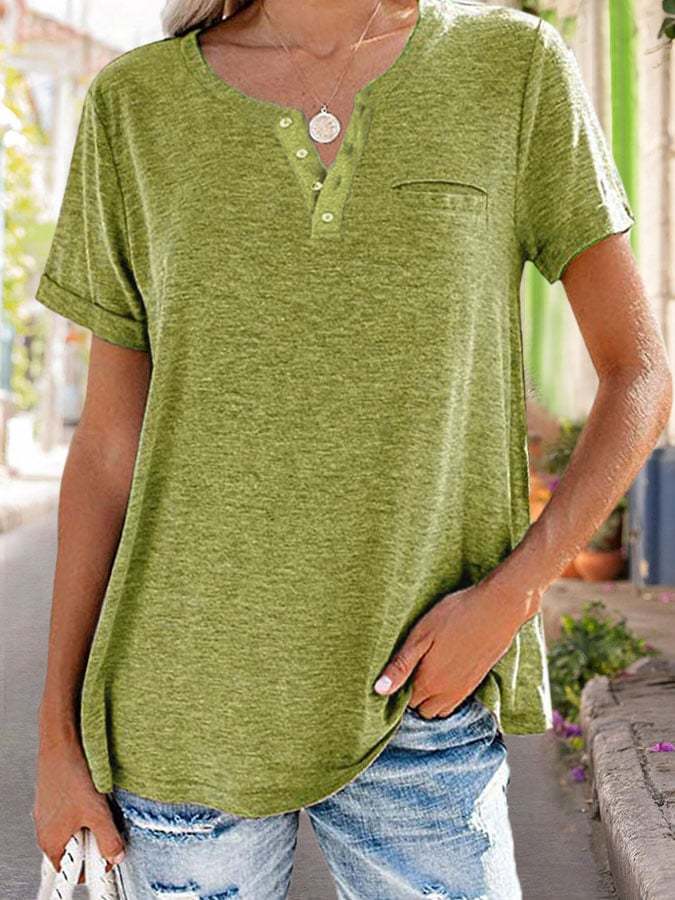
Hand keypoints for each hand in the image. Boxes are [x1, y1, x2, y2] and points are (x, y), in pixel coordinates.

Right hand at [33, 727, 125, 878]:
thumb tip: (116, 854)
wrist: (62, 744)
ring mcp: (50, 814)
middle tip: (105, 823)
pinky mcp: (55, 799)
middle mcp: (47, 831)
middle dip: (95, 839)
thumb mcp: (97, 813)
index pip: (74, 870)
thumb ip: (109, 839)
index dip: (96, 863)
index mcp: (51, 842)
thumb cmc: (70, 775)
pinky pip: (74, 812)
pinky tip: (92, 792)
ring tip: (98, 803)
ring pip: (77, 828)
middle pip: (77, 848)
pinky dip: (86, 807)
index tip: (110, 853)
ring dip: (92, 821)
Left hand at [372, 578, 534, 717]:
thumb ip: (400, 666)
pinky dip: (446, 695)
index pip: (404, 702)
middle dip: (413, 696)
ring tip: (425, 672)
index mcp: (428, 682)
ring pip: (439, 709)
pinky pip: (456, 702)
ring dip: (430, 698)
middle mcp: (446, 693)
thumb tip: (379, 691)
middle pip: (421, 709)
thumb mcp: (421, 635)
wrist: (497, 608)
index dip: (398, 689)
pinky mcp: (477, 681)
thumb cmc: (455, 615)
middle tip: (410, 670)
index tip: (396, 672)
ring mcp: (464, 689)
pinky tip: (444, 671)